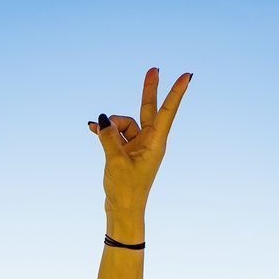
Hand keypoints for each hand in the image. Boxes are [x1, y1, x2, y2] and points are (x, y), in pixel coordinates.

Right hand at [89, 67, 191, 214]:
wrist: (122, 211)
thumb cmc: (125, 190)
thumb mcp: (115, 161)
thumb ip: (108, 137)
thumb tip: (102, 120)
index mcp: (155, 144)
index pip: (167, 112)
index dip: (175, 93)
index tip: (187, 76)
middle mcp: (149, 143)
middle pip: (149, 110)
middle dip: (149, 90)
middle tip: (154, 68)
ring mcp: (138, 147)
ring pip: (124, 124)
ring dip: (110, 126)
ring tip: (99, 133)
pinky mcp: (126, 152)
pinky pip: (115, 134)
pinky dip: (105, 132)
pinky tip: (91, 128)